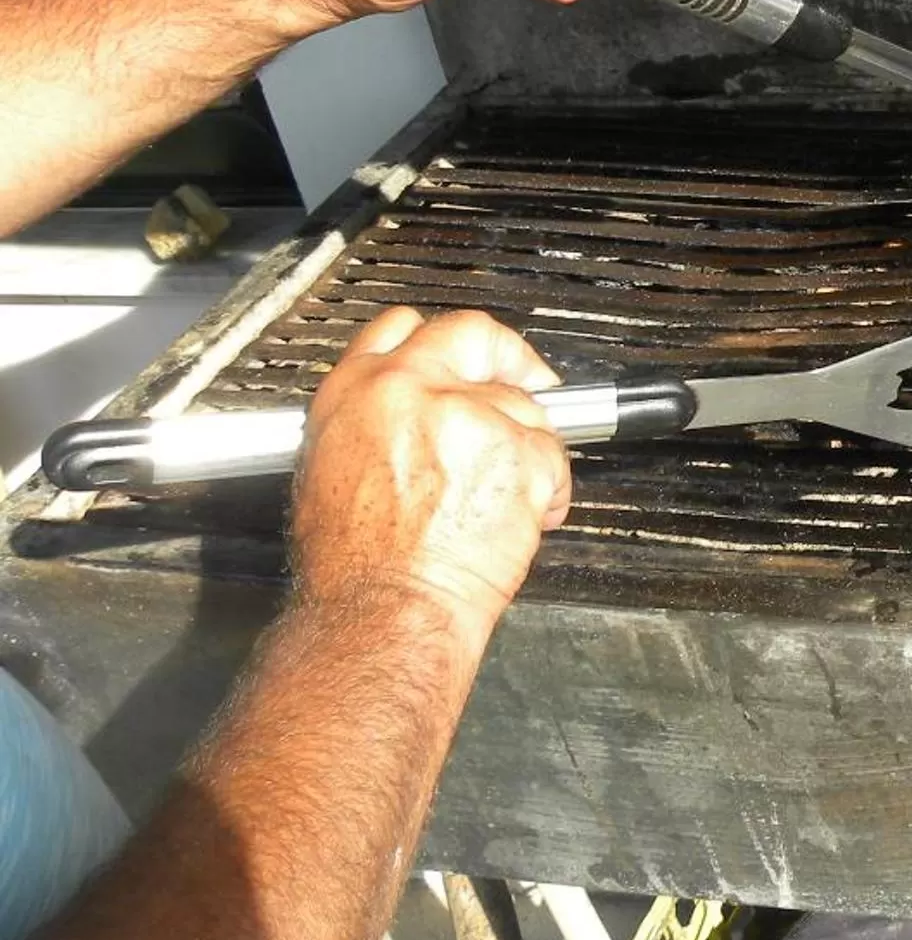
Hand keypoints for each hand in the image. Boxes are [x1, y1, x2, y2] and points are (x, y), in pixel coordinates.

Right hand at [291, 308, 572, 655]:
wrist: (383, 611)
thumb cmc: (353, 567)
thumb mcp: (328, 471)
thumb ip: (374, 422)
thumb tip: (410, 414)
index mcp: (356, 392)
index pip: (402, 328)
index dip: (442, 341)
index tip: (466, 358)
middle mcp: (412, 389)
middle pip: (476, 335)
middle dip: (509, 357)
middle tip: (528, 382)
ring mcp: (469, 415)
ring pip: (525, 409)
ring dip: (526, 451)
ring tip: (498, 501)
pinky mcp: (519, 449)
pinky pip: (556, 457)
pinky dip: (550, 491)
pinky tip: (518, 519)